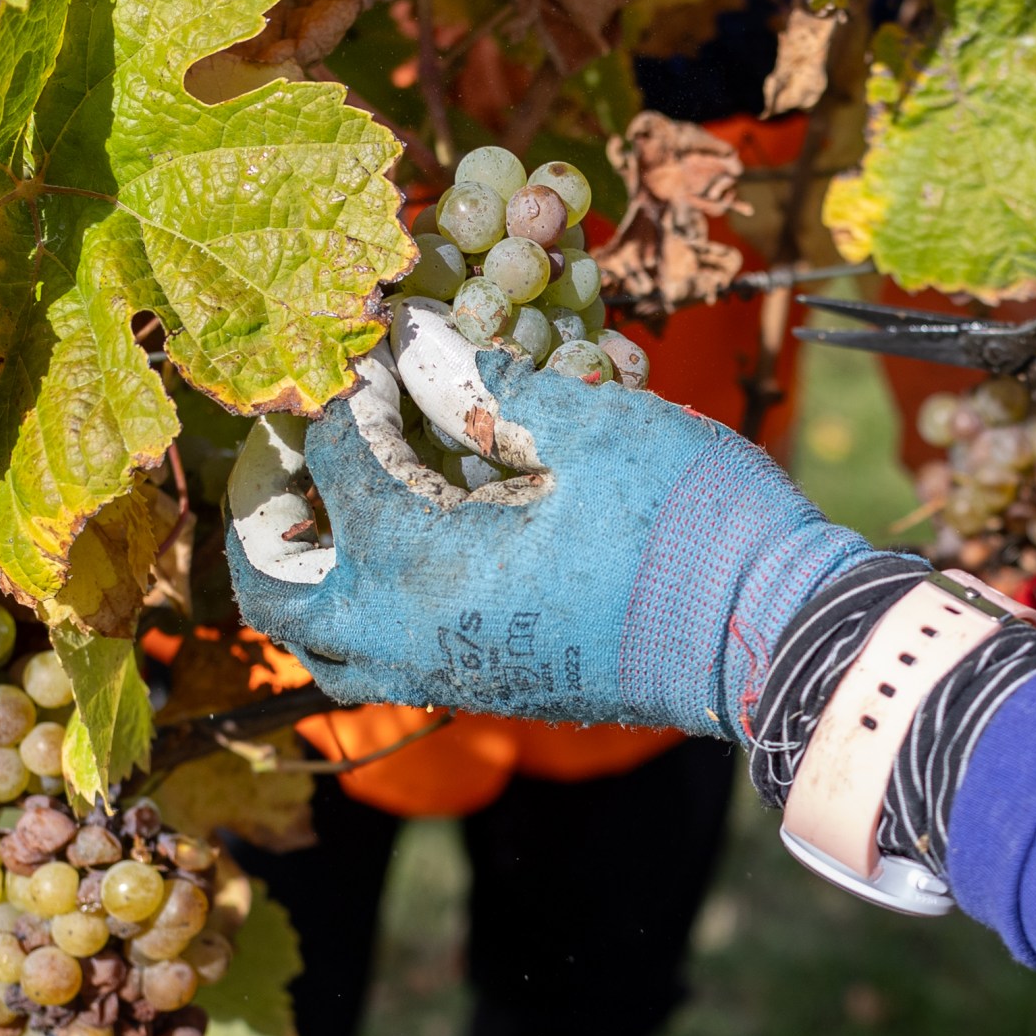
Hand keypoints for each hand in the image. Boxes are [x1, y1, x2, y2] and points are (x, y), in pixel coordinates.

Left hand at [225, 305, 871, 738]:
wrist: (767, 633)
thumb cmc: (683, 518)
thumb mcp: (585, 424)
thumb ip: (481, 384)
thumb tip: (415, 341)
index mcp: (413, 559)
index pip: (336, 460)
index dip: (352, 389)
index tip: (379, 346)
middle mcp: (404, 634)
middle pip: (275, 591)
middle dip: (268, 515)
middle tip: (294, 451)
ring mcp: (444, 677)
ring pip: (327, 647)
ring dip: (310, 578)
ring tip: (335, 512)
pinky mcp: (489, 694)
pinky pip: (386, 664)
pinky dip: (367, 611)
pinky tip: (413, 552)